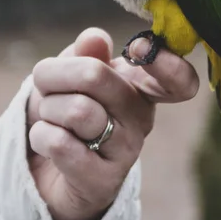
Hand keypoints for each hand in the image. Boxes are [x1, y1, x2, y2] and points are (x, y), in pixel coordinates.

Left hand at [27, 28, 198, 219]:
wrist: (47, 168)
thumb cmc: (66, 109)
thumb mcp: (73, 72)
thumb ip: (86, 52)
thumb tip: (95, 38)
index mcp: (140, 85)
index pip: (179, 81)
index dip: (167, 63)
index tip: (136, 48)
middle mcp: (141, 117)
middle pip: (96, 75)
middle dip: (55, 75)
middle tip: (46, 83)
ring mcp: (125, 152)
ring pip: (76, 110)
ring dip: (48, 109)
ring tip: (51, 117)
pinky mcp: (102, 182)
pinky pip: (61, 143)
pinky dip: (41, 135)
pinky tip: (47, 142)